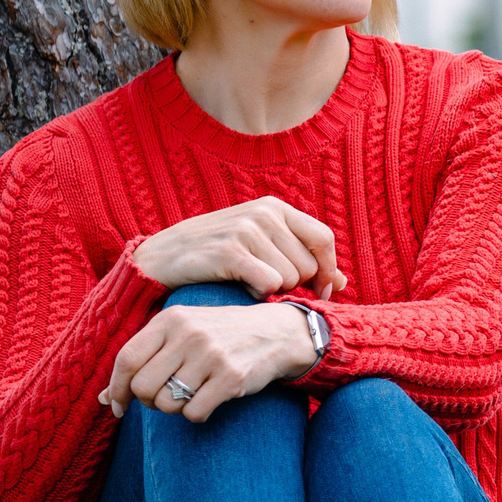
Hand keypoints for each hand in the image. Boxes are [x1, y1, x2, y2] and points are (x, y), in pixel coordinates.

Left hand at [101, 303, 319, 420]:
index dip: (116, 388)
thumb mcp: (182, 333)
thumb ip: (145, 358)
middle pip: (143, 386)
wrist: (278, 332)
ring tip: (190, 396)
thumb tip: (103, 399)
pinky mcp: (231, 377)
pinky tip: (208, 402)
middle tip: (163, 398)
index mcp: (171, 319)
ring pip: (167, 403)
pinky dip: (197, 415)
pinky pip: (194, 412)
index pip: (127, 358)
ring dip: (174, 409)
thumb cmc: (222, 335)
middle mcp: (189, 334)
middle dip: (148, 401)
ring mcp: (211, 355)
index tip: (117, 405)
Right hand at [131, 197, 346, 299]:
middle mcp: (264, 212)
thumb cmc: (215, 257)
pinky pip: (271, 284)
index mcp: (275, 207)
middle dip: (294, 284)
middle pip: (309, 264)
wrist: (158, 259)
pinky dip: (257, 294)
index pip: (324, 238)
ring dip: (272, 290)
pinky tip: (238, 286)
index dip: (329, 270)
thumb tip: (344, 283)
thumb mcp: (261, 248)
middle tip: (264, 283)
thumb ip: (302, 259)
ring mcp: (247, 229)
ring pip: (291, 278)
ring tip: (245, 280)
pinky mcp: (231, 251)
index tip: (323, 291)